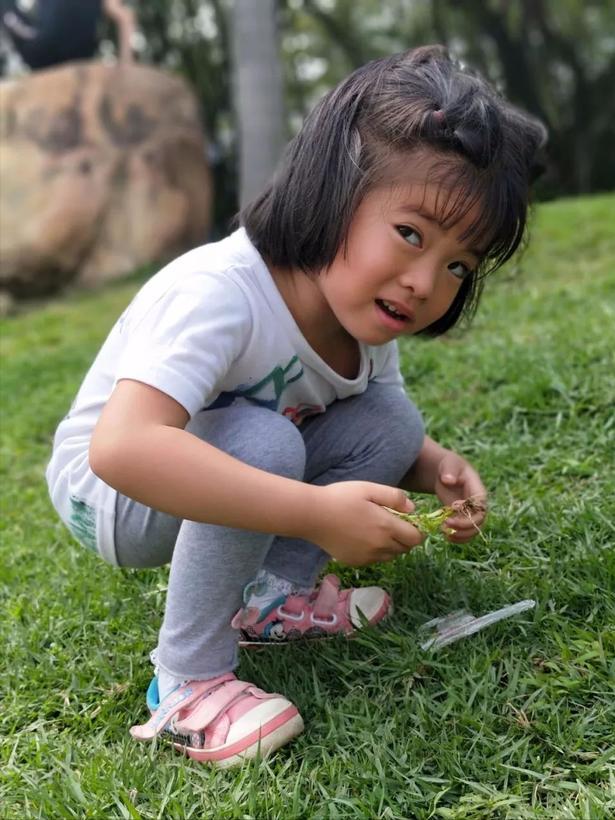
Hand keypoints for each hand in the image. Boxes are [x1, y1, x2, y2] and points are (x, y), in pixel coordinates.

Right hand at [308, 481, 424, 565]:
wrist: (312, 515)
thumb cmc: (341, 497)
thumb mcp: (369, 488)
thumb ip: (394, 497)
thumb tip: (412, 509)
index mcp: (387, 527)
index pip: (416, 538)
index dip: (416, 530)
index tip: (406, 520)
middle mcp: (380, 546)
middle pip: (405, 549)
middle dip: (404, 538)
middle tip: (390, 523)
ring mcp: (367, 557)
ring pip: (390, 556)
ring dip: (390, 546)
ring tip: (376, 530)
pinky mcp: (355, 562)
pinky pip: (374, 560)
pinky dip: (375, 552)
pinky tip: (362, 537)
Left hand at [434, 452, 486, 542]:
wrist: (447, 472)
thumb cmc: (450, 466)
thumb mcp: (449, 464)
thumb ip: (450, 470)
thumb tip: (448, 480)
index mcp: (478, 490)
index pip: (480, 505)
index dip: (469, 510)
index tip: (451, 507)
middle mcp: (478, 504)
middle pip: (479, 521)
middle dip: (464, 526)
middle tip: (445, 525)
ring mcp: (472, 513)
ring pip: (474, 530)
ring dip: (461, 535)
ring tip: (445, 533)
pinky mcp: (465, 519)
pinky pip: (467, 533)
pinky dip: (459, 538)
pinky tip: (447, 537)